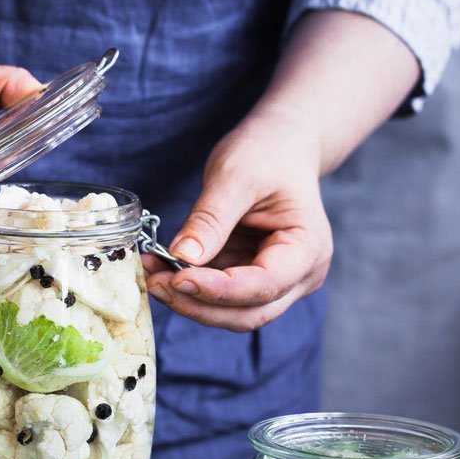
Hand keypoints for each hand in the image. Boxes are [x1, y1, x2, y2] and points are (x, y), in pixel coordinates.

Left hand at [143, 107, 332, 331]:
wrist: (280, 146)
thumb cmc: (267, 153)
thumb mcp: (236, 175)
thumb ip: (211, 218)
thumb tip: (183, 256)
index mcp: (307, 249)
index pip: (264, 285)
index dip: (219, 290)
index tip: (178, 279)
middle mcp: (299, 276)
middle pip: (248, 312)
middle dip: (198, 304)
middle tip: (154, 283)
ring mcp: (277, 282)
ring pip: (231, 312)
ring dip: (189, 300)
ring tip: (152, 273)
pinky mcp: (250, 278)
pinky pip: (219, 296)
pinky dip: (189, 288)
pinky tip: (161, 269)